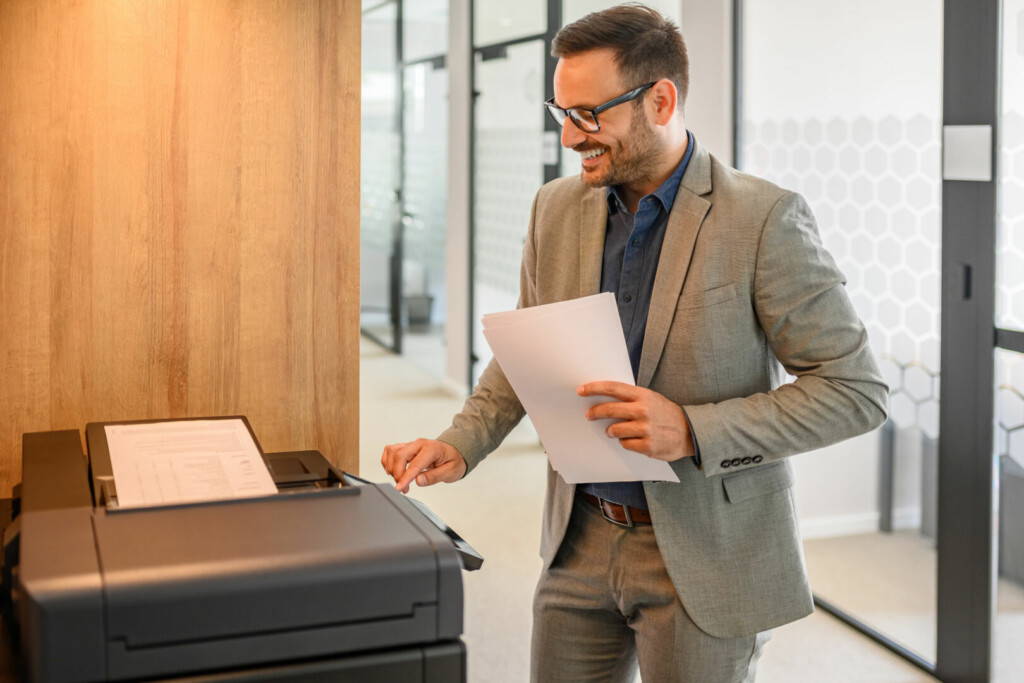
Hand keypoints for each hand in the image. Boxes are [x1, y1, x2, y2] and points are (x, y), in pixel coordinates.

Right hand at [380, 438, 466, 493]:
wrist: (453, 452)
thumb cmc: (453, 461)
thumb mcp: (450, 472)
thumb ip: (434, 476)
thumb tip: (419, 481)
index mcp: (432, 449)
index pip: (415, 464)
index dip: (405, 477)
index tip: (399, 488)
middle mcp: (419, 444)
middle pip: (399, 455)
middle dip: (398, 474)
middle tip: (404, 488)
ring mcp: (411, 444)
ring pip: (392, 452)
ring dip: (391, 468)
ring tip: (400, 480)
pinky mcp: (405, 447)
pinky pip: (390, 450)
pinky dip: (387, 461)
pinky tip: (393, 471)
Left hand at [578, 381, 693, 461]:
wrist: (690, 432)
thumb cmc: (665, 414)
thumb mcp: (651, 399)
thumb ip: (631, 398)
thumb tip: (604, 399)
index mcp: (643, 395)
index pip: (613, 388)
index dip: (594, 388)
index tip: (581, 390)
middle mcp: (644, 410)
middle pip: (610, 410)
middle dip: (595, 412)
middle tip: (589, 415)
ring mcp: (646, 429)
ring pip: (615, 430)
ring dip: (611, 431)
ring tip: (614, 431)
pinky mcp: (648, 446)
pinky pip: (625, 444)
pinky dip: (626, 442)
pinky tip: (634, 440)